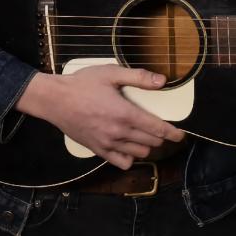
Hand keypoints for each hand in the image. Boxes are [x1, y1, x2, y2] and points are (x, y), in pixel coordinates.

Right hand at [15, 65, 185, 168]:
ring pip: (139, 153)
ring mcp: (108, 144)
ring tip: (146, 137)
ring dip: (147, 146)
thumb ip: (138, 77)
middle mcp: (119, 132)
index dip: (173, 133)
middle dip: (161, 137)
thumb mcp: (110, 73)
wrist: (55, 100)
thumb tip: (162, 80)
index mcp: (125, 113)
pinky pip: (121, 162)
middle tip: (163, 130)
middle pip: (151, 142)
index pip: (157, 129)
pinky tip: (130, 147)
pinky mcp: (98, 150)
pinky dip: (130, 157)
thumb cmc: (82, 84)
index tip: (181, 134)